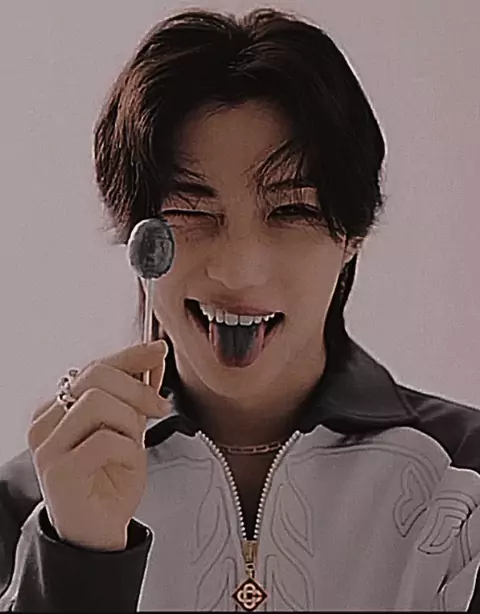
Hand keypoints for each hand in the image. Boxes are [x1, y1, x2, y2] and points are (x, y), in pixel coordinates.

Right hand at [27, 339, 169, 550]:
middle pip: (96, 377)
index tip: (158, 350)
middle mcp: (46, 421)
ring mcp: (47, 446)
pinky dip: (129, 450)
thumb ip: (137, 393)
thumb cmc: (112, 478)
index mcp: (59, 407)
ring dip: (131, 422)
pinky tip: (126, 465)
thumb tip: (153, 356)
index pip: (95, 368)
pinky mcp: (57, 470)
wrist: (101, 531)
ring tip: (134, 445)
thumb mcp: (130, 427)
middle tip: (159, 409)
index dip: (130, 355)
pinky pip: (105, 440)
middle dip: (138, 389)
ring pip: (98, 402)